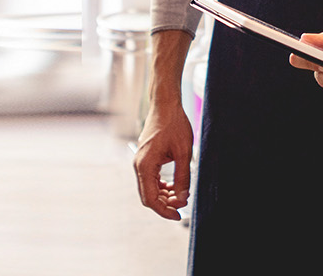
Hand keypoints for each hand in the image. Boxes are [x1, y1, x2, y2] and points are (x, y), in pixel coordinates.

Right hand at [132, 100, 193, 219]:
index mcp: (145, 165)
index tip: (179, 215)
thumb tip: (182, 199)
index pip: (150, 199)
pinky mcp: (144, 159)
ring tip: (181, 195)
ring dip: (163, 196)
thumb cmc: (174, 125)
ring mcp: (140, 162)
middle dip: (165, 204)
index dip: (164, 211)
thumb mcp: (183, 153)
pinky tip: (174, 187)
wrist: (165, 105)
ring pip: (149, 189)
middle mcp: (138, 165)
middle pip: (148, 196)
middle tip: (183, 205)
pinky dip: (161, 187)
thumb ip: (182, 178)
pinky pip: (150, 180)